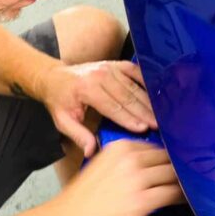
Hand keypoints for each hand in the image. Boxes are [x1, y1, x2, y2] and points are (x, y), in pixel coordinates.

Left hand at [36, 61, 157, 156]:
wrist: (54, 77)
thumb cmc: (60, 100)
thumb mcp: (63, 120)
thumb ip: (78, 135)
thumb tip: (91, 151)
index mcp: (87, 88)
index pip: (113, 107)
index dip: (129, 119)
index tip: (143, 129)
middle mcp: (100, 75)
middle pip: (127, 96)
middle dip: (144, 112)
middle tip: (158, 124)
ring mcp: (109, 67)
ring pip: (133, 86)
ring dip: (148, 101)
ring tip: (160, 114)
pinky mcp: (115, 64)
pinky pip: (135, 71)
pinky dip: (146, 81)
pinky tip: (156, 92)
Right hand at [53, 140, 184, 215]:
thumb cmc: (84, 197)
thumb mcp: (102, 166)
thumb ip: (125, 162)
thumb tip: (150, 165)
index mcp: (120, 147)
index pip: (155, 147)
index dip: (169, 157)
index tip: (178, 163)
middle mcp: (130, 159)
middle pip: (167, 159)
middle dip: (180, 167)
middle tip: (192, 175)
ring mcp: (137, 179)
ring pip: (173, 175)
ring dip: (184, 181)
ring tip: (194, 186)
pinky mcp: (142, 201)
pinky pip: (171, 194)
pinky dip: (182, 196)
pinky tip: (188, 199)